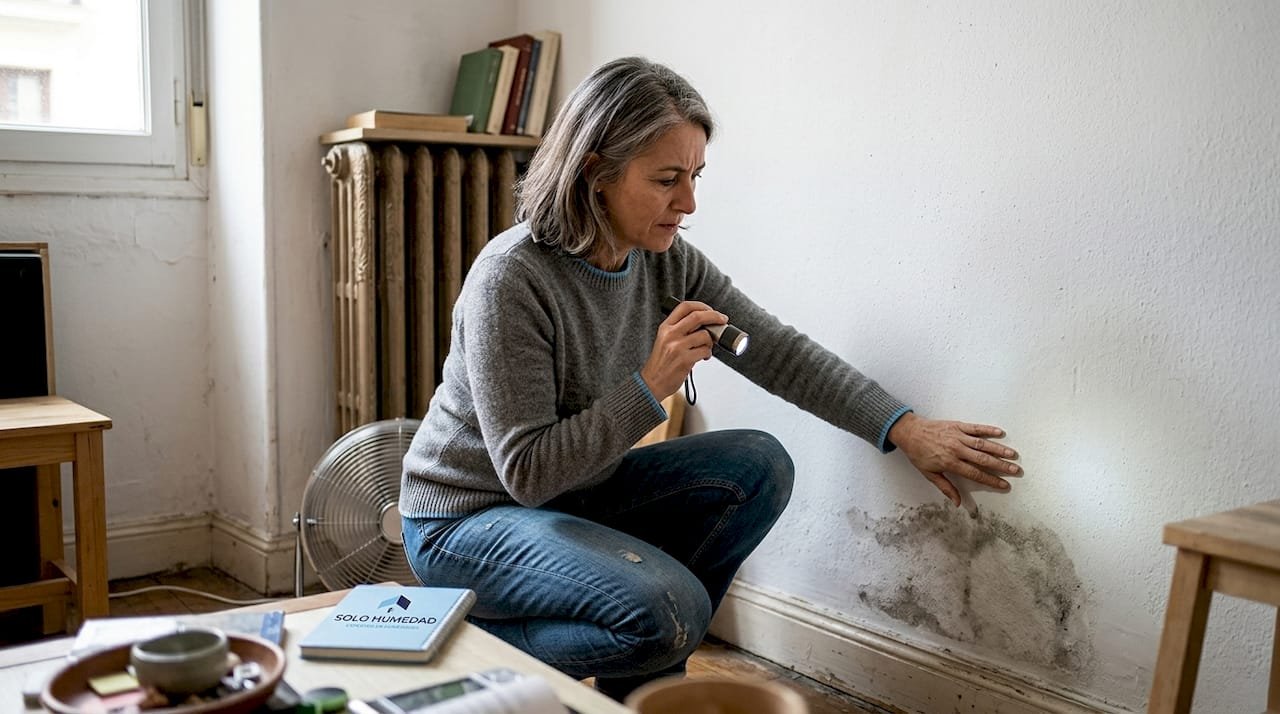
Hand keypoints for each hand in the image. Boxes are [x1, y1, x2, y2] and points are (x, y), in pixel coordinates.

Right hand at [640, 300, 726, 399]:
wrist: (652, 382)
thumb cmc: (661, 363)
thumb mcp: (664, 340)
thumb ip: (679, 329)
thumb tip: (705, 323)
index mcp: (665, 327)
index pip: (684, 307)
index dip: (701, 305)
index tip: (710, 310)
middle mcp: (670, 334)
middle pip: (697, 316)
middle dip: (715, 316)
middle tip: (722, 320)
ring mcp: (677, 347)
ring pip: (705, 335)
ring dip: (711, 341)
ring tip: (707, 348)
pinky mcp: (685, 360)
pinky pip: (705, 351)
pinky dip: (708, 354)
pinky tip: (704, 357)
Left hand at [887, 412, 1020, 506]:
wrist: (909, 432)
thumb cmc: (918, 454)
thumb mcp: (929, 474)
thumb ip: (946, 488)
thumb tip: (957, 503)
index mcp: (950, 463)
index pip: (975, 474)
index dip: (991, 480)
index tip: (1004, 485)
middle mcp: (956, 449)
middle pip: (983, 459)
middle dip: (1001, 466)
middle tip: (1016, 470)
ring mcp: (958, 436)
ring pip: (982, 444)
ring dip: (999, 449)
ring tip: (1013, 454)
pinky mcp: (957, 426)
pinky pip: (975, 428)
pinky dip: (988, 430)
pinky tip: (1000, 432)